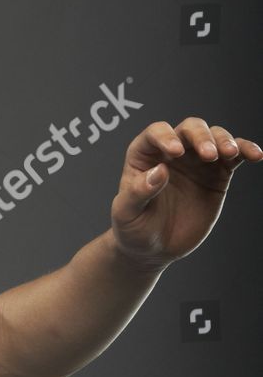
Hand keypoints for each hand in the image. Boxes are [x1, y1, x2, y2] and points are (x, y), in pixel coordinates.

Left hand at [109, 117, 261, 269]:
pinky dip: (246, 150)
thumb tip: (160, 171)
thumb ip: (139, 192)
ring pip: (215, 136)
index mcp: (145, 155)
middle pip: (190, 129)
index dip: (166, 137)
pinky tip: (256, 155)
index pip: (157, 133)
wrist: (154, 248)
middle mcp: (172, 152)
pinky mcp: (217, 174)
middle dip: (201, 136)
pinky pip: (235, 155)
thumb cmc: (133, 228)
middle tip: (208, 155)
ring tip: (230, 154)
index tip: (175, 152)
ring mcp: (197, 161)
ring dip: (225, 140)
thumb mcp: (127, 213)